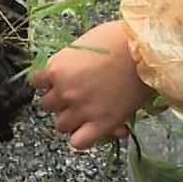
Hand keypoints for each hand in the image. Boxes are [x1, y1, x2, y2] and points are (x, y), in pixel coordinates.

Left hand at [32, 20, 155, 149]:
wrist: (146, 52)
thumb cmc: (118, 39)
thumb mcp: (86, 43)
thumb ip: (71, 61)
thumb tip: (70, 71)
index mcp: (57, 68)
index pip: (36, 82)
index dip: (48, 82)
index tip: (59, 80)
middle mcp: (64, 92)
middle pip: (48, 105)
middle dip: (60, 101)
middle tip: (77, 94)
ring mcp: (81, 110)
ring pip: (61, 125)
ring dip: (71, 119)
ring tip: (86, 112)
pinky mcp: (101, 125)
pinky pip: (78, 142)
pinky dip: (82, 138)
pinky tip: (91, 128)